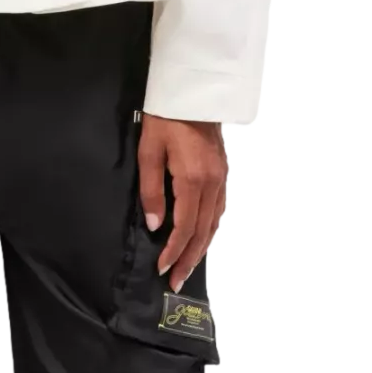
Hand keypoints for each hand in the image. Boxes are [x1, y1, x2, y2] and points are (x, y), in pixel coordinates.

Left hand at [138, 114, 227, 292]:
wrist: (190, 91)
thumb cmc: (164, 118)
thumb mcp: (149, 151)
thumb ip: (151, 190)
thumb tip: (155, 225)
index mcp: (192, 179)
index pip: (184, 227)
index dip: (173, 251)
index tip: (162, 269)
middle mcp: (212, 183)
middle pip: (203, 231)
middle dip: (189, 259)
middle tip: (176, 281)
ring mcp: (220, 177)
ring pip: (214, 223)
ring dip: (201, 248)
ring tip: (188, 267)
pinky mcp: (222, 171)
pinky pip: (220, 209)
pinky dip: (211, 230)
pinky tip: (203, 238)